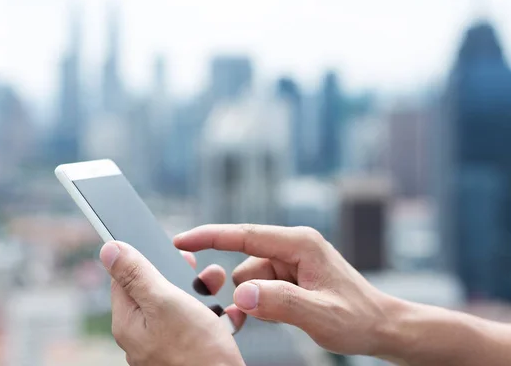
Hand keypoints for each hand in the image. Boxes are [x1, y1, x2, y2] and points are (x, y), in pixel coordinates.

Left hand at [100, 241, 244, 365]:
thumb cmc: (197, 354)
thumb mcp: (165, 302)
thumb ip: (136, 274)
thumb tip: (109, 249)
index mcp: (129, 322)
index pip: (124, 278)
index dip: (145, 258)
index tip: (168, 251)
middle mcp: (143, 335)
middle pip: (155, 290)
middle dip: (181, 275)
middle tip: (200, 271)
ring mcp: (166, 345)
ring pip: (181, 306)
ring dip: (202, 292)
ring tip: (218, 289)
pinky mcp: (189, 352)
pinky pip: (198, 325)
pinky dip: (214, 315)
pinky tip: (226, 314)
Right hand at [174, 224, 390, 356]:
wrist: (381, 326)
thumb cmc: (358, 318)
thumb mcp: (320, 315)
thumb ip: (279, 303)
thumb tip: (241, 293)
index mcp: (300, 244)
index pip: (245, 236)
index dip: (210, 236)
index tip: (182, 241)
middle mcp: (293, 246)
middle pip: (246, 261)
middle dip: (243, 288)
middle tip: (259, 312)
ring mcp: (292, 260)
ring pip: (251, 277)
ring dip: (256, 299)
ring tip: (284, 315)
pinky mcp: (291, 274)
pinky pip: (261, 286)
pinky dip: (262, 302)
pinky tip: (284, 314)